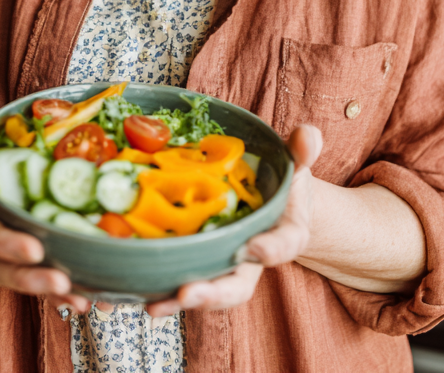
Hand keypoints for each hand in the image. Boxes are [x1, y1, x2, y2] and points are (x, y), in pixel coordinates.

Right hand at [0, 101, 92, 313]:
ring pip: (20, 273)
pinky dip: (63, 284)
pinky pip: (42, 264)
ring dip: (48, 289)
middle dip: (30, 278)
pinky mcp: (27, 234)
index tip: (33, 250)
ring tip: (80, 298)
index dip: (4, 244)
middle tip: (61, 281)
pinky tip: (90, 294)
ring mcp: (4, 234)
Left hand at [146, 124, 322, 317]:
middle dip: (213, 294)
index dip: (270, 250)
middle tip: (188, 293)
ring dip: (178, 300)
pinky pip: (179, 281)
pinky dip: (159, 291)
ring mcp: (222, 263)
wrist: (266, 194)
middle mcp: (252, 258)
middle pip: (237, 286)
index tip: (253, 248)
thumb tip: (307, 137)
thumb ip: (302, 149)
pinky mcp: (198, 262)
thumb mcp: (294, 159)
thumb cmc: (281, 176)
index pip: (283, 245)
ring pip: (205, 291)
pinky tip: (137, 297)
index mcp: (284, 233)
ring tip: (154, 306)